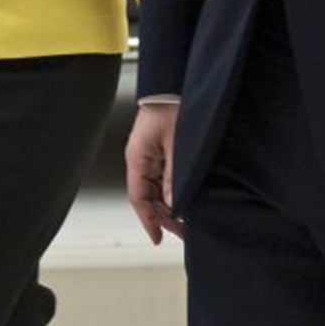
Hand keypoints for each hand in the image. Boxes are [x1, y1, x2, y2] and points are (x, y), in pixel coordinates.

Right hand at [124, 104, 184, 243]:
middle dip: (163, 218)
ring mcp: (148, 159)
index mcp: (137, 159)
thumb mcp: (176, 145)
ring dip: (169, 207)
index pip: (139, 197)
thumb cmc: (170, 108)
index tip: (157, 238)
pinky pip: (161, 181)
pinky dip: (171, 194)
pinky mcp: (158, 155)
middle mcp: (140, 162)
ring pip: (155, 192)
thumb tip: (173, 203)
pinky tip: (184, 202)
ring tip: (187, 222)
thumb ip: (174, 175)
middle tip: (184, 233)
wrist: (170, 88)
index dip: (148, 220)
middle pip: (147, 198)